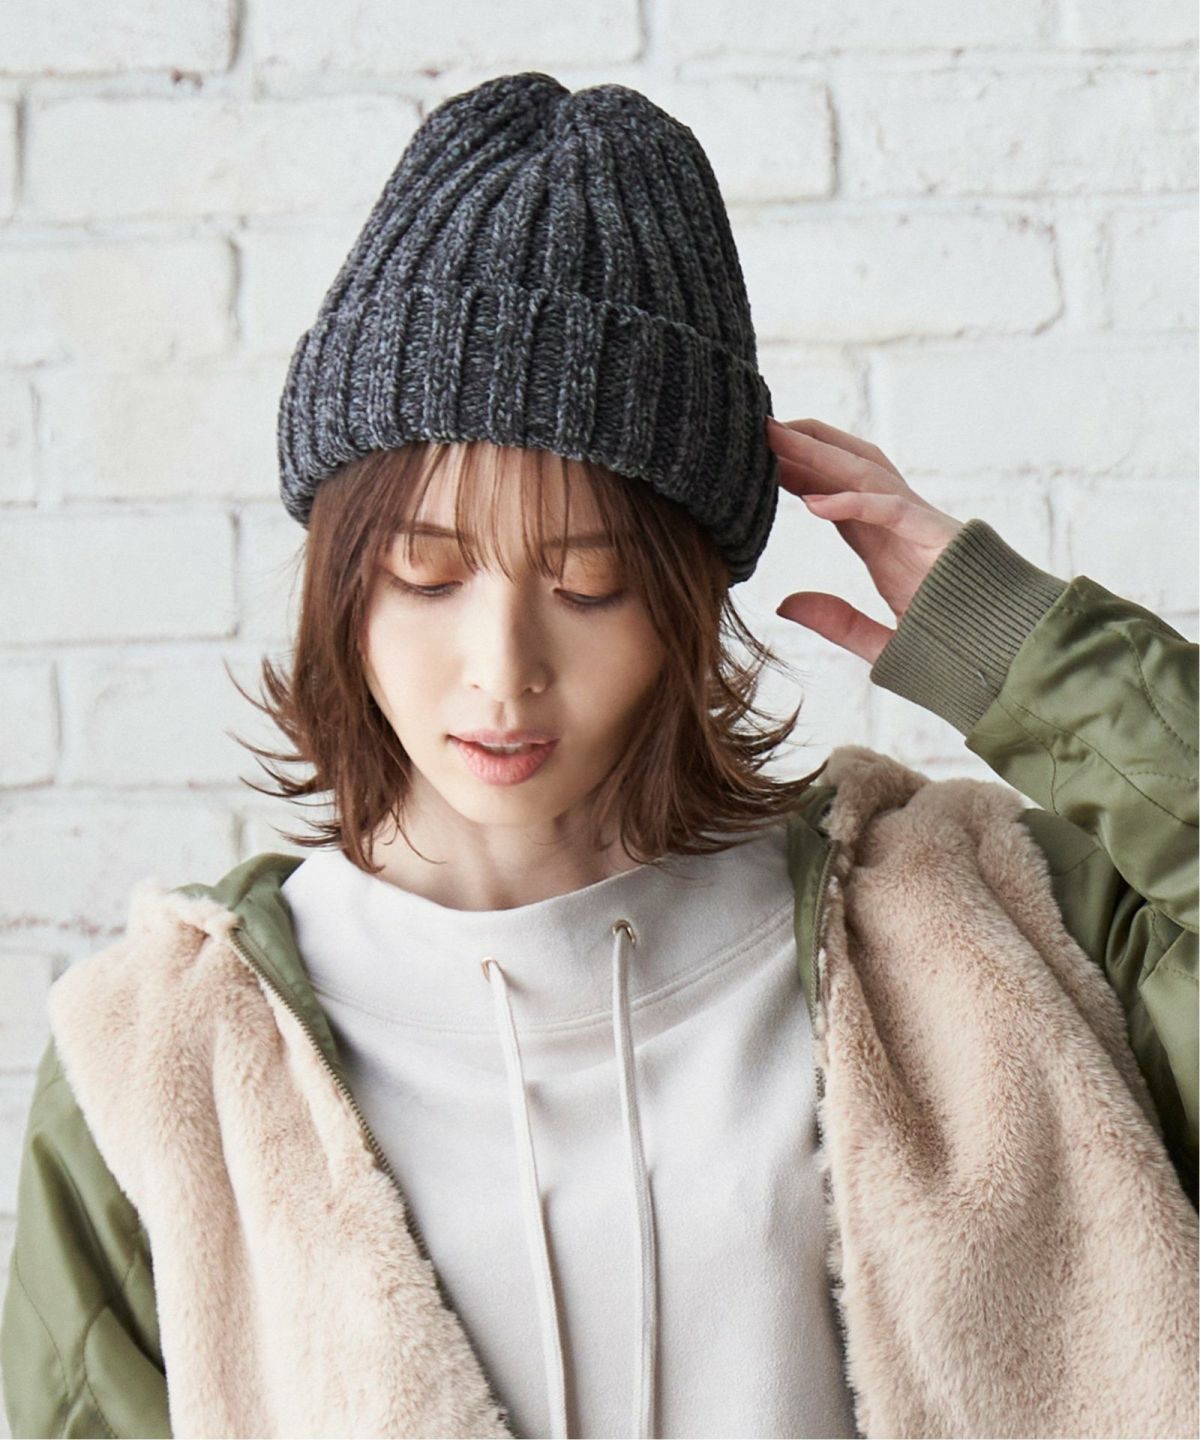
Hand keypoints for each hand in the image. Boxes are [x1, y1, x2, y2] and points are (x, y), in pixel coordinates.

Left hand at [766, 416, 964, 664]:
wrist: (1015, 661)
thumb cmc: (958, 651)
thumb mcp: (880, 641)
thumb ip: (835, 622)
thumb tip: (784, 604)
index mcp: (885, 545)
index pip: (834, 495)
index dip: (796, 474)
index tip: (755, 463)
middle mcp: (901, 526)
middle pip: (849, 469)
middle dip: (806, 444)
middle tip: (759, 429)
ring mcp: (922, 526)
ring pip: (866, 473)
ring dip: (820, 453)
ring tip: (775, 439)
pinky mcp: (939, 539)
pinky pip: (892, 509)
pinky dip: (852, 501)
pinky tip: (811, 502)